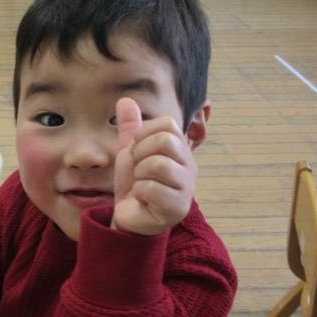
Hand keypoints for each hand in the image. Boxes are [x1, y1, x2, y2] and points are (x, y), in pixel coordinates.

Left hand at [112, 98, 196, 235]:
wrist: (127, 217)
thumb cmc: (133, 184)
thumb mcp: (129, 152)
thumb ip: (130, 127)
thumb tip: (125, 99)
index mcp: (181, 150)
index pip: (167, 124)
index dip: (143, 136)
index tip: (137, 153)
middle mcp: (190, 167)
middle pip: (165, 141)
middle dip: (140, 155)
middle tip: (139, 171)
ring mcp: (187, 188)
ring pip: (158, 164)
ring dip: (139, 175)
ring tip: (141, 186)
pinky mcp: (178, 208)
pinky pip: (151, 188)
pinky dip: (139, 193)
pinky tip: (143, 200)